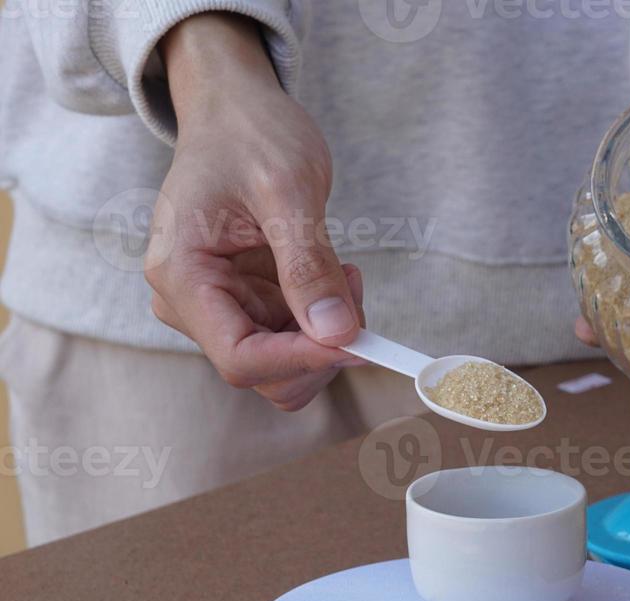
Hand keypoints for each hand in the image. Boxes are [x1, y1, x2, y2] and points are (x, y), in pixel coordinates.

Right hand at [146, 14, 362, 410]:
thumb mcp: (287, 191)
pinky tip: (336, 274)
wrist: (236, 110)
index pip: (240, 357)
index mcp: (180, 275)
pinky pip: (295, 338)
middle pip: (263, 372)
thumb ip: (308, 265)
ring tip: (345, 274)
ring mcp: (219, 304)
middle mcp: (190, 301)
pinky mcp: (247, 302)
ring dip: (329, 334)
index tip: (360, 341)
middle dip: (322, 347)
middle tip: (353, 287)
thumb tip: (336, 333)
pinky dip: (327, 320)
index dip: (303, 360)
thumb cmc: (250, 134)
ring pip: (285, 363)